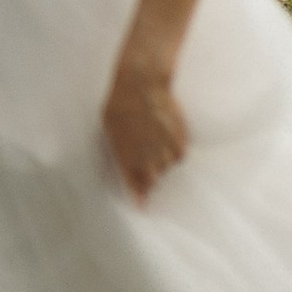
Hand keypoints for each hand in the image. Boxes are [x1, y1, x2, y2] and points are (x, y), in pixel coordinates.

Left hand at [102, 55, 186, 201]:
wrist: (142, 85)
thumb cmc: (120, 104)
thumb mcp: (111, 129)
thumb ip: (120, 151)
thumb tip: (124, 164)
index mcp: (125, 158)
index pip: (135, 186)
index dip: (139, 197)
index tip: (142, 206)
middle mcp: (146, 159)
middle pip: (152, 180)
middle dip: (150, 178)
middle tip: (149, 166)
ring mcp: (164, 152)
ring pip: (166, 167)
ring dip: (162, 161)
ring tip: (155, 142)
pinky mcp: (179, 143)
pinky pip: (178, 156)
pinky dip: (174, 150)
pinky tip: (167, 136)